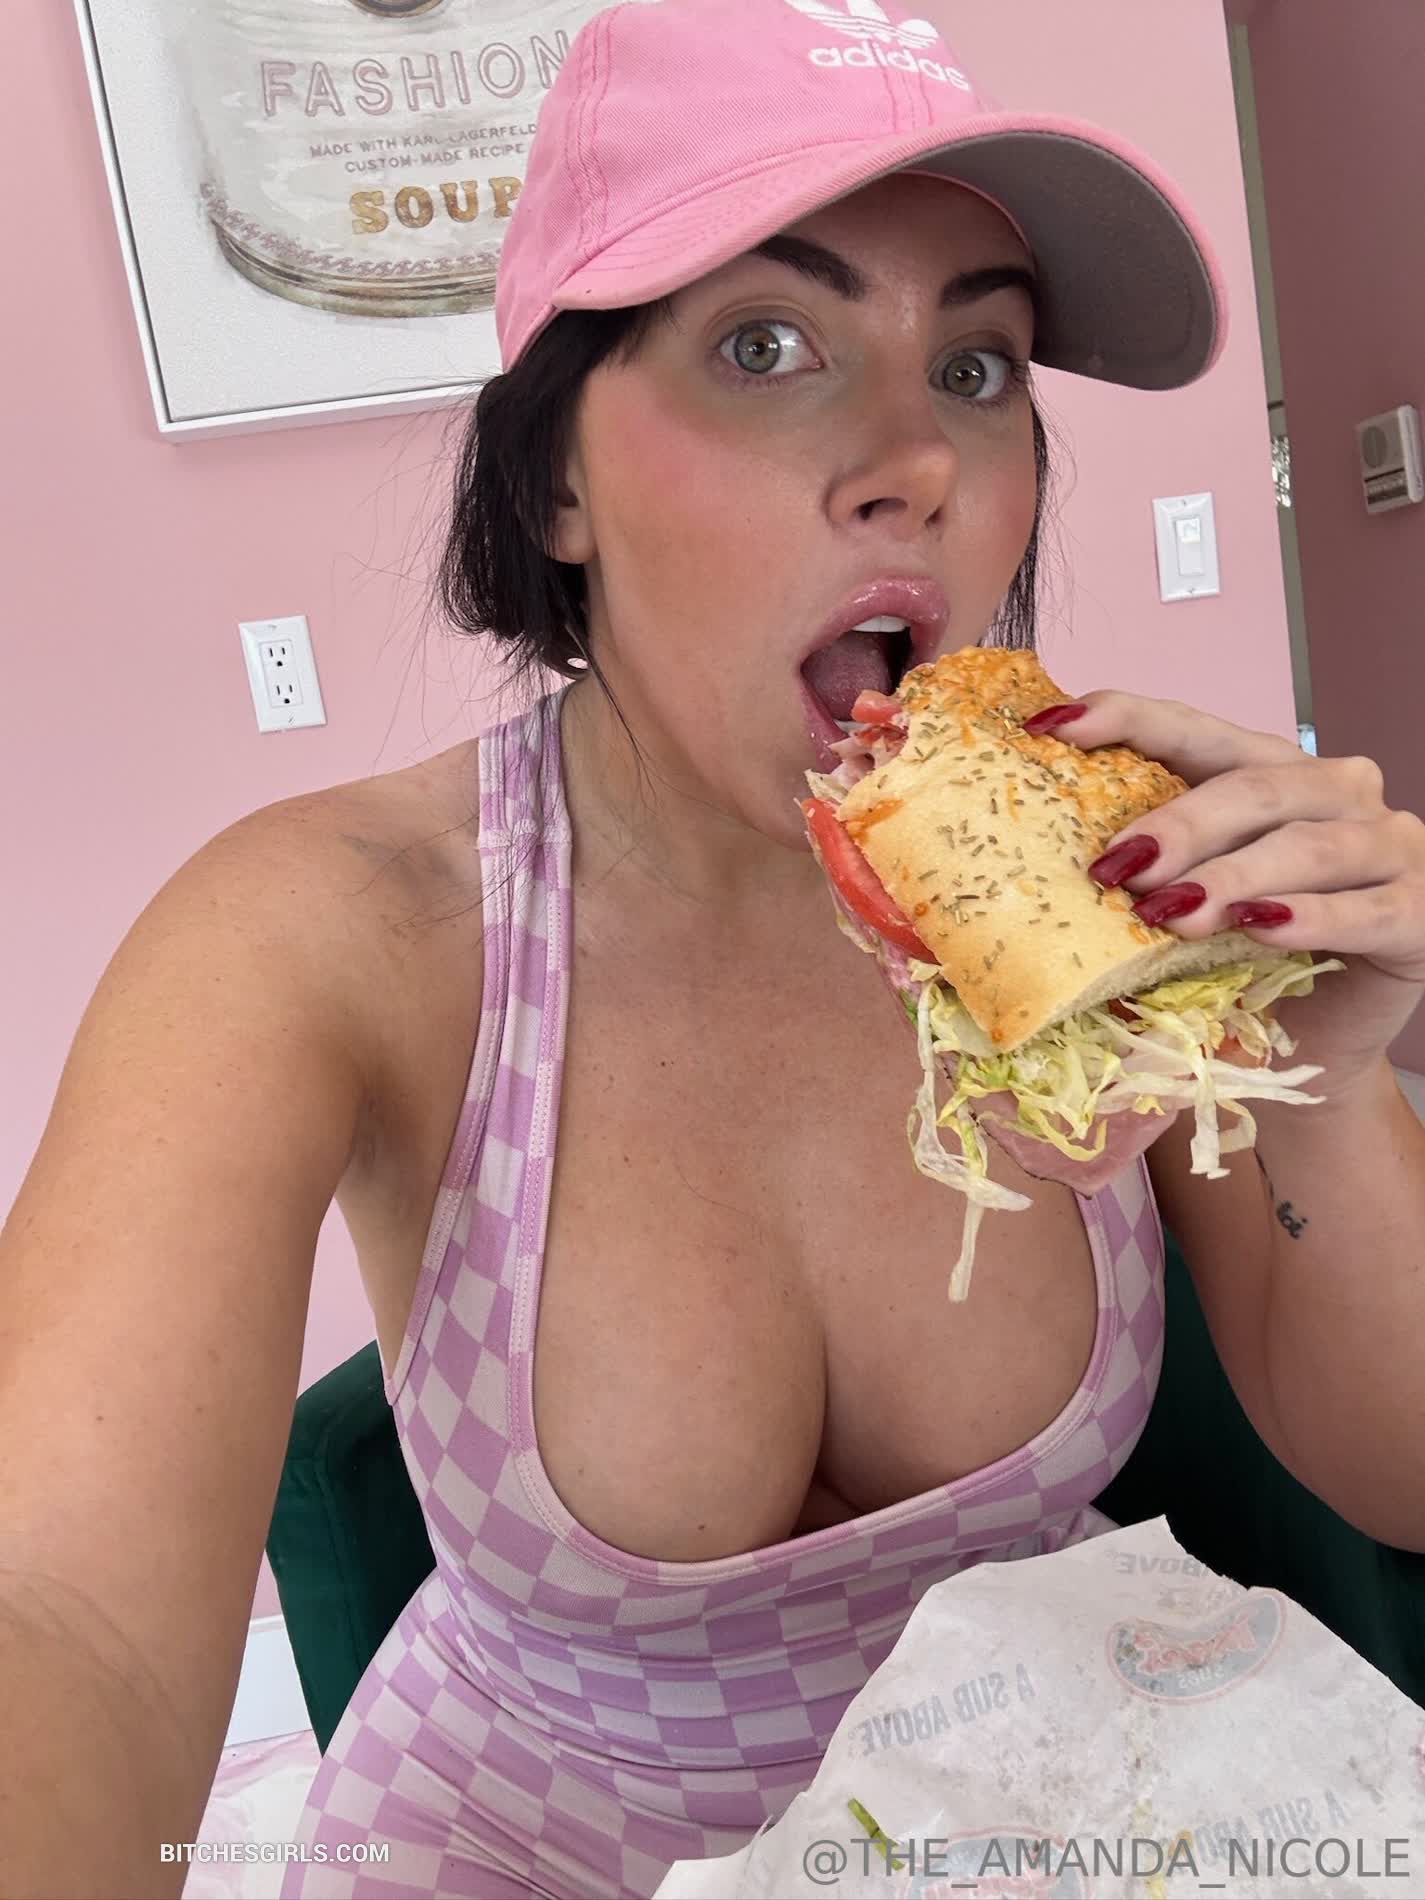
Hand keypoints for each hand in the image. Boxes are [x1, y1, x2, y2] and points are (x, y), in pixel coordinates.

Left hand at [1023, 694, 1424, 1097]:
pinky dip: (1312, 917)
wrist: (1315, 1054)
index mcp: (1269, 775)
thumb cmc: (1240, 976)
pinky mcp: (1419, 912)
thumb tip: (1033, 877)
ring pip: (1309, 843)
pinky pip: (1367, 907)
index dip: (1128, 718)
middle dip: (1179, 824)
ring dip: (1234, 876)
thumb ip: (1137, 884)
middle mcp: (1336, 794)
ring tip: (1174, 914)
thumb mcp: (1179, 920)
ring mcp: (1390, 846)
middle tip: (1117, 867)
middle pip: (1254, 784)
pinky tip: (1264, 929)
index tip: (1054, 726)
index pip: (1195, 729)